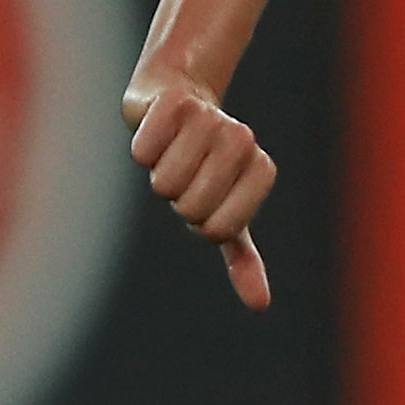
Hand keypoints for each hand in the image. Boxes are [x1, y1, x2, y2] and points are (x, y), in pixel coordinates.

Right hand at [123, 74, 275, 310]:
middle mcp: (241, 140)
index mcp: (260, 169)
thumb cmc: (203, 167)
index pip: (219, 229)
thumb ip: (242, 258)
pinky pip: (144, 151)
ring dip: (159, 175)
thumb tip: (261, 305)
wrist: (178, 99)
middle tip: (187, 173)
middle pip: (191, 207)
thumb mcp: (225, 214)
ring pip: (165, 182)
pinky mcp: (173, 102)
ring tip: (173, 151)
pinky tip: (156, 130)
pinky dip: (143, 149)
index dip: (202, 224)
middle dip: (180, 201)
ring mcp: (210, 119)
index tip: (207, 199)